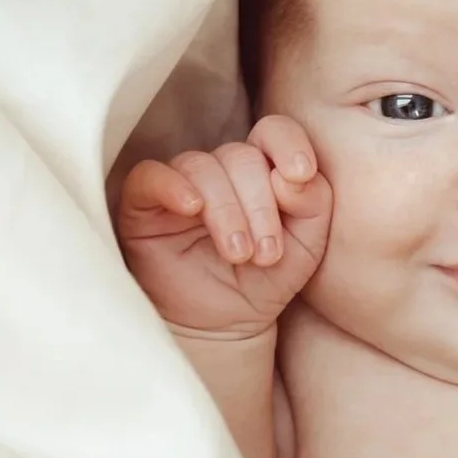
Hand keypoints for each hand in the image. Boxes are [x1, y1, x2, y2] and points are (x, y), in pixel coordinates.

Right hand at [116, 114, 331, 338]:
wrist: (224, 325)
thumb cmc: (264, 280)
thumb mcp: (307, 246)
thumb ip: (314, 204)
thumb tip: (293, 176)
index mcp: (262, 169)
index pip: (274, 132)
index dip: (289, 145)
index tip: (301, 175)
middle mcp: (220, 170)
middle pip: (241, 156)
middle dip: (260, 206)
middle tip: (267, 255)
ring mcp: (181, 183)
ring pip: (202, 168)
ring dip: (227, 212)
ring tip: (239, 255)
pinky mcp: (144, 204)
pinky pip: (150, 176)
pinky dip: (172, 186)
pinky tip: (192, 208)